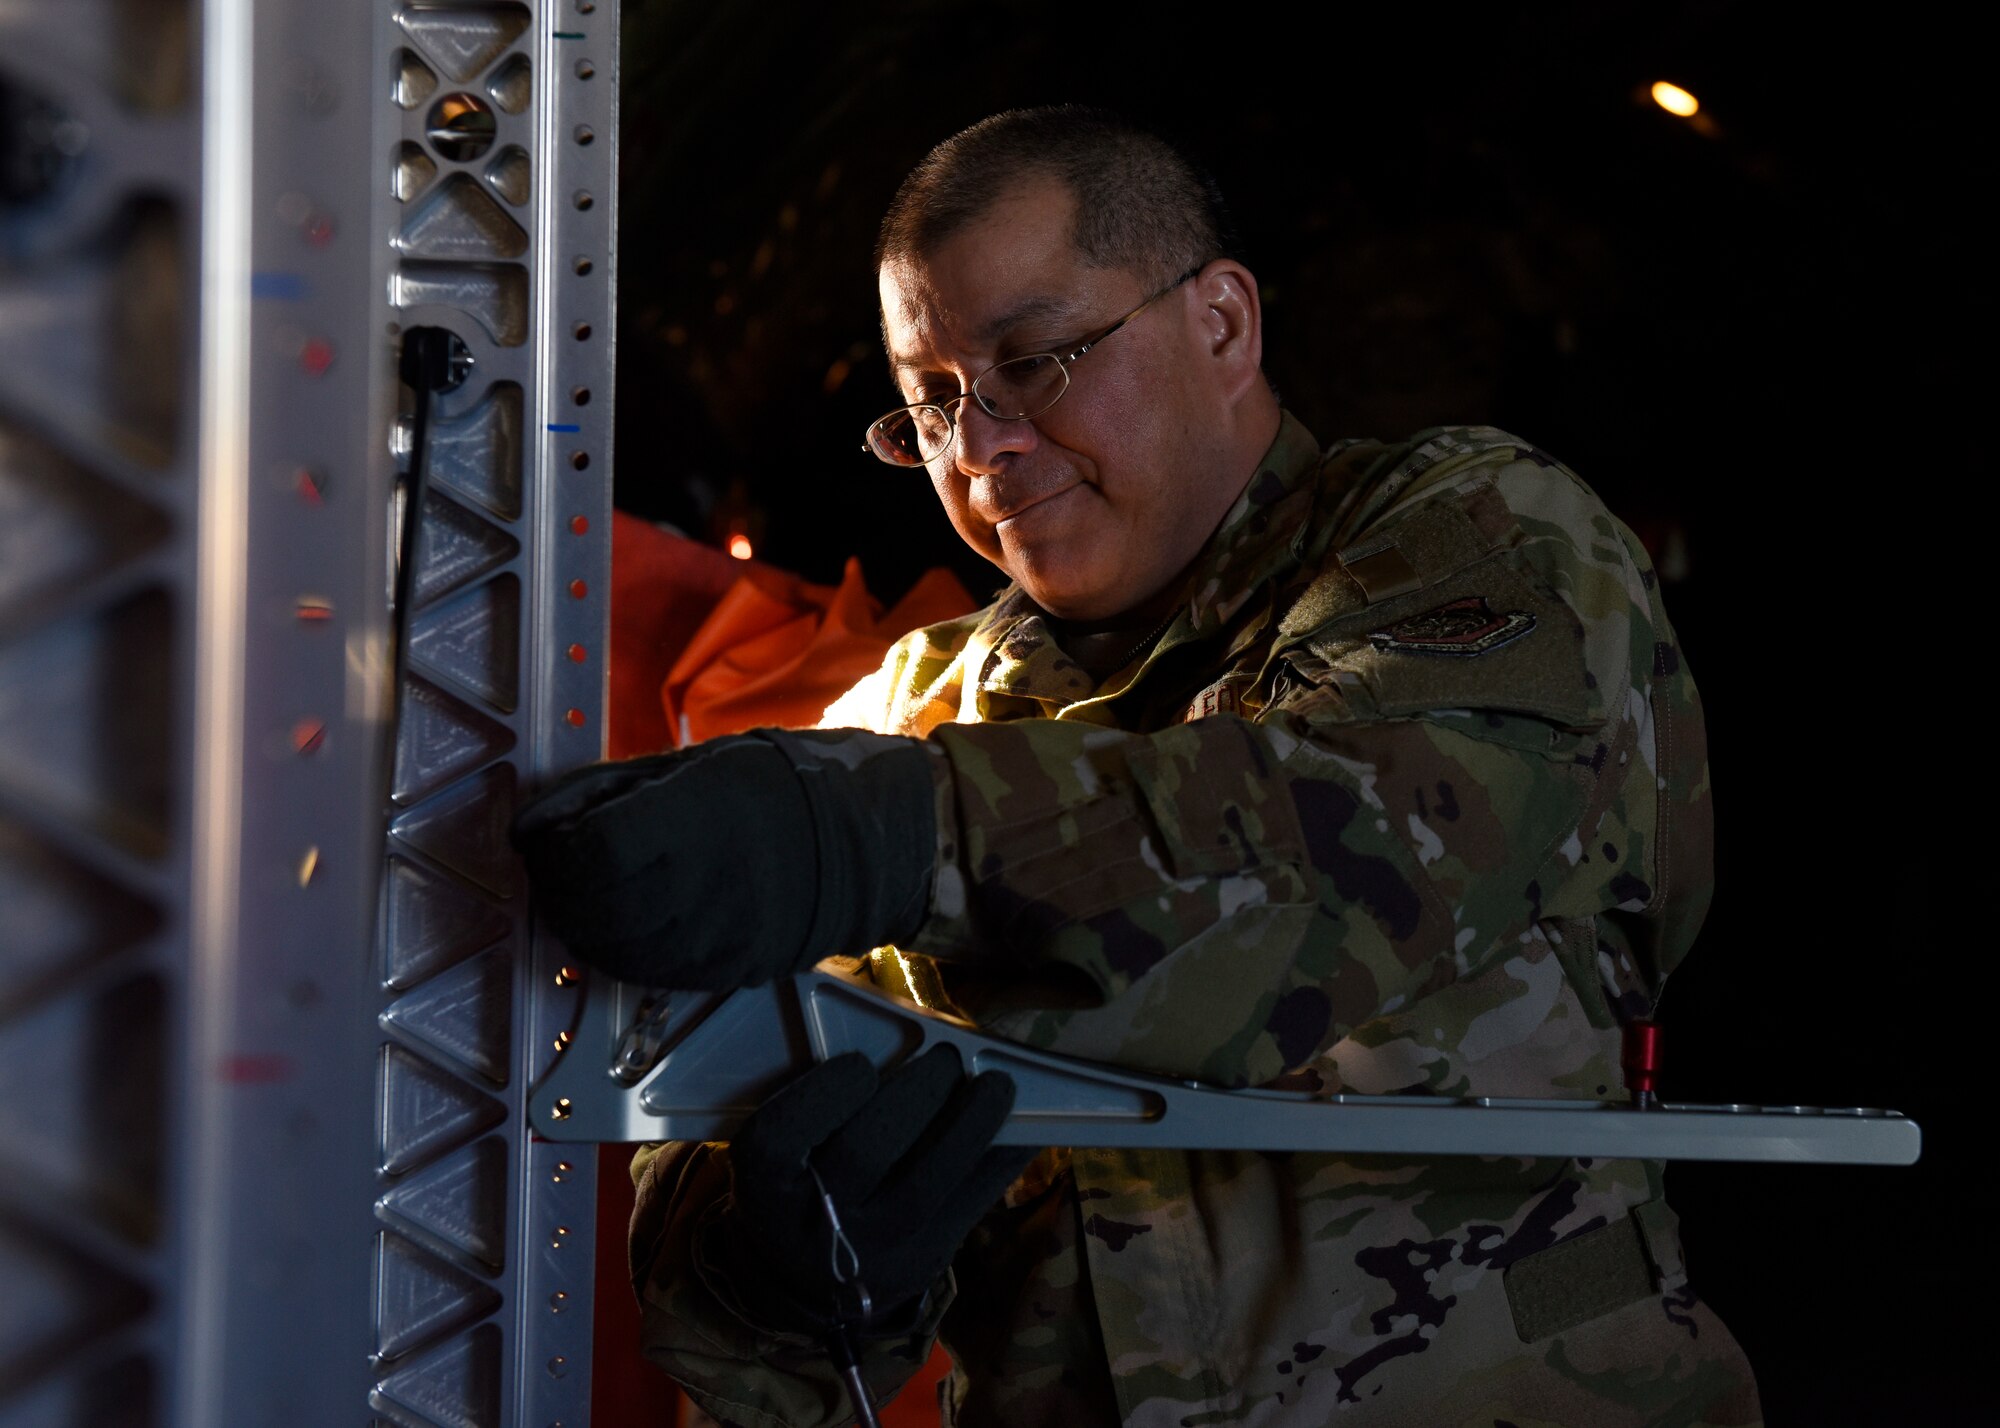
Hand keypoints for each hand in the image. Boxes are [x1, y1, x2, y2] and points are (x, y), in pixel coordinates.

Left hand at [511, 728, 934, 988]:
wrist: (862, 840)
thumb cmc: (776, 787)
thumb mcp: (693, 764)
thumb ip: (612, 791)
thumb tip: (536, 818)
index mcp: (694, 821)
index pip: (590, 851)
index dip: (554, 847)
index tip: (545, 836)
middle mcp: (703, 885)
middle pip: (593, 906)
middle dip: (557, 889)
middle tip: (554, 868)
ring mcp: (717, 936)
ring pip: (613, 950)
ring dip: (581, 927)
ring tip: (584, 897)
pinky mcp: (728, 970)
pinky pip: (650, 973)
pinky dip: (618, 952)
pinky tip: (618, 926)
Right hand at [701, 1046, 1032, 1335]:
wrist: (802, 1279)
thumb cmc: (796, 1177)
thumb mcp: (780, 1143)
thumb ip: (815, 1095)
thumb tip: (890, 1026)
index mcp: (761, 1182)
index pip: (780, 1136)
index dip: (825, 1093)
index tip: (859, 1062)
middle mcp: (810, 1224)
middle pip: (865, 1153)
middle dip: (915, 1094)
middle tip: (944, 1057)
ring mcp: (870, 1253)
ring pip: (925, 1183)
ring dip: (971, 1123)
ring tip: (995, 1084)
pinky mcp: (921, 1265)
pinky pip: (969, 1207)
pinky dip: (1000, 1160)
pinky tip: (1019, 1126)